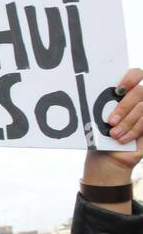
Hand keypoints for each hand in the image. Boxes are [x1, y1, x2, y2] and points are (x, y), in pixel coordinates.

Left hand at [89, 68, 142, 186]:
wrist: (108, 159)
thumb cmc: (101, 137)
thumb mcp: (99, 119)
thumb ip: (104, 105)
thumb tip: (94, 96)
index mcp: (125, 93)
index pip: (136, 74)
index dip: (131, 78)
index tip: (117, 89)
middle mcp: (139, 100)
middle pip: (140, 92)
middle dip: (124, 107)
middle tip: (110, 121)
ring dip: (127, 122)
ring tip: (113, 134)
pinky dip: (133, 131)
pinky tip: (122, 139)